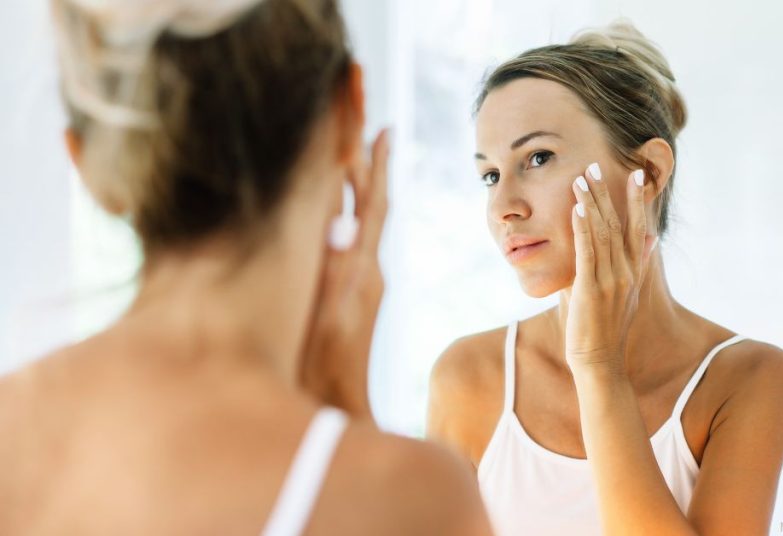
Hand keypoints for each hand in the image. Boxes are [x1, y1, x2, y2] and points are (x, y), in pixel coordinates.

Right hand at [298, 129, 388, 419]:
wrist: (337, 414)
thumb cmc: (322, 374)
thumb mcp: (325, 321)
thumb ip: (332, 274)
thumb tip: (340, 225)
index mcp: (362, 270)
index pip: (373, 206)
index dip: (376, 166)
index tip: (384, 128)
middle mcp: (367, 270)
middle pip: (370, 205)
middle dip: (367, 164)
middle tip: (365, 122)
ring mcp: (361, 283)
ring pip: (360, 220)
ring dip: (357, 185)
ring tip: (350, 151)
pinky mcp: (351, 296)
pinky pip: (351, 241)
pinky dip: (345, 213)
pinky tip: (334, 208)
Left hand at [565, 162, 653, 374]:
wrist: (599, 360)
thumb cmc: (606, 327)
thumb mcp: (626, 293)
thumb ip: (636, 263)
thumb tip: (650, 237)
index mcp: (634, 271)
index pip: (638, 227)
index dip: (637, 200)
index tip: (637, 174)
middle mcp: (626, 272)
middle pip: (618, 223)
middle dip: (607, 192)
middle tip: (596, 165)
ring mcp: (610, 280)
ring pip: (602, 233)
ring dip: (591, 203)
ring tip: (581, 179)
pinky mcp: (591, 289)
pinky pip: (587, 252)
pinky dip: (583, 229)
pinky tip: (578, 209)